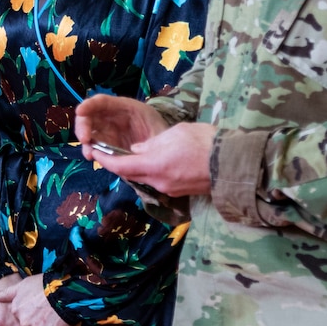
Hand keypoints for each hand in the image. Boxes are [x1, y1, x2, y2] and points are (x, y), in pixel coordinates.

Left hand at [11, 274, 71, 325]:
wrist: (63, 290)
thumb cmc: (42, 284)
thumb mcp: (21, 286)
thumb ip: (4, 294)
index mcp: (16, 310)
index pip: (20, 316)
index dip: (29, 310)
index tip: (36, 303)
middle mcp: (24, 322)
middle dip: (37, 319)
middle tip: (45, 308)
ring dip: (46, 325)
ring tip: (53, 311)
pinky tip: (58, 318)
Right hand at [74, 93, 168, 157]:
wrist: (166, 147)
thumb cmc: (161, 134)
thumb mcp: (159, 132)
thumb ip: (147, 139)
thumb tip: (134, 150)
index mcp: (125, 107)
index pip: (102, 101)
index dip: (89, 104)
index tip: (80, 111)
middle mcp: (112, 117)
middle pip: (90, 116)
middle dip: (83, 126)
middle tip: (85, 139)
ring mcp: (107, 131)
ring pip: (89, 131)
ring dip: (85, 141)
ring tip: (89, 153)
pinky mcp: (106, 144)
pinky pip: (94, 145)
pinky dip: (90, 150)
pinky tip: (92, 157)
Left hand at [77, 95, 214, 196]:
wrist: (233, 163)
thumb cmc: (204, 142)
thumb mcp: (175, 133)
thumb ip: (152, 143)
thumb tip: (138, 149)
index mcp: (154, 165)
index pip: (120, 166)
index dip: (104, 160)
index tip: (94, 152)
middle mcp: (159, 181)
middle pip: (132, 174)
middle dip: (122, 163)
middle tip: (114, 151)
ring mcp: (170, 189)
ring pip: (147, 178)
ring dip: (141, 167)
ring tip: (141, 153)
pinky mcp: (181, 192)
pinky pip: (161, 181)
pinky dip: (155, 171)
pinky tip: (162, 160)